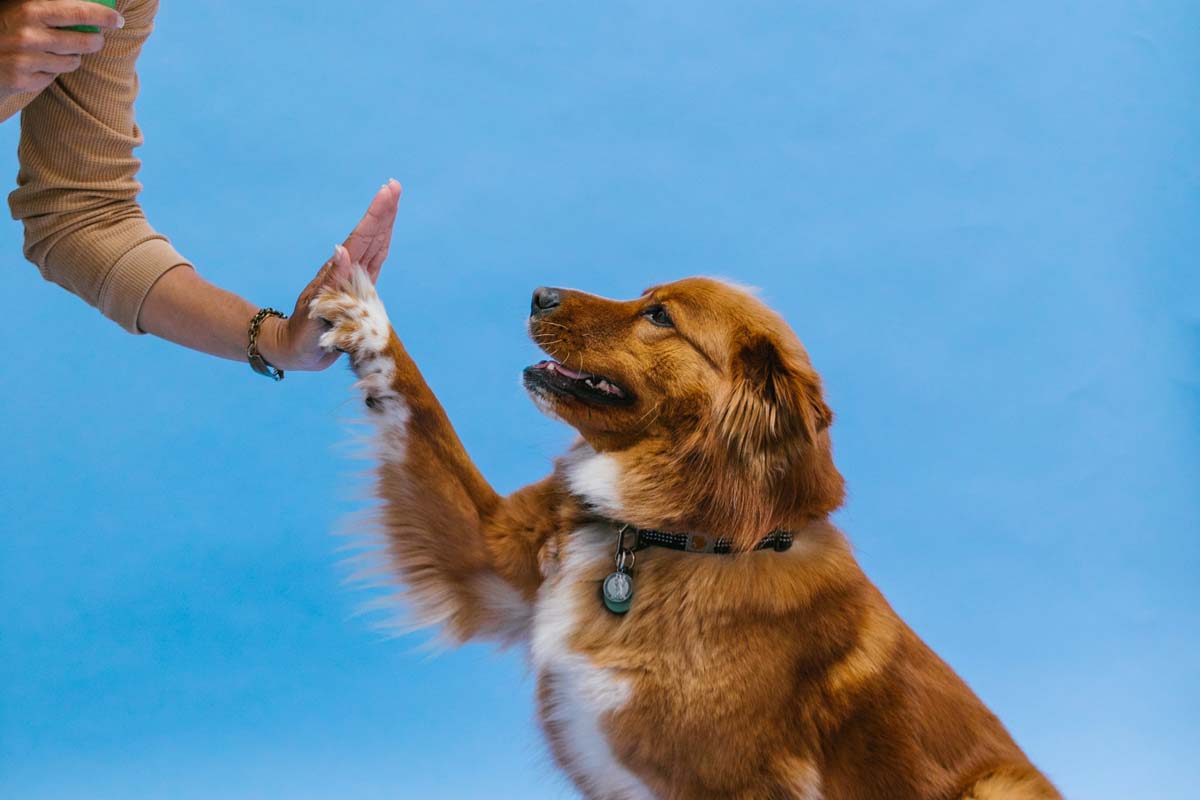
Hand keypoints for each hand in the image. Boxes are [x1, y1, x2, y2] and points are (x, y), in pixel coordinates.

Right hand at [0, 0, 123, 99]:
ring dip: (71, 57)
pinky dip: (51, 71)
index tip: (118, 20)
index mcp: (30, 10)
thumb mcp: (23, 9)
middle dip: (95, 41)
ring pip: (72, 61)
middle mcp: (28, 35)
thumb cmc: (5, 27)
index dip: (103, 15)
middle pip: (84, 42)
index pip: (78, 12)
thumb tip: (91, 6)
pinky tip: (37, 64)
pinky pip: (54, 77)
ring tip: (56, 50)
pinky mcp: (23, 80)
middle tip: (97, 39)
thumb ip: (52, 9)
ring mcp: (25, 59)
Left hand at [258, 179, 401, 371]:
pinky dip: (381, 247)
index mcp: (339, 274)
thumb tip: (342, 250)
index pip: (361, 240)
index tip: (387, 192)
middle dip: (383, 212)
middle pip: (369, 237)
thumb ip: (330, 281)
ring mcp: (353, 280)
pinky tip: (385, 236)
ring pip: (373, 246)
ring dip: (383, 224)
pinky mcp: (358, 292)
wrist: (295, 350)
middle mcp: (347, 272)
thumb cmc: (302, 335)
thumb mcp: (315, 309)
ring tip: (392, 201)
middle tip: (394, 186)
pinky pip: (373, 265)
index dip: (375, 216)